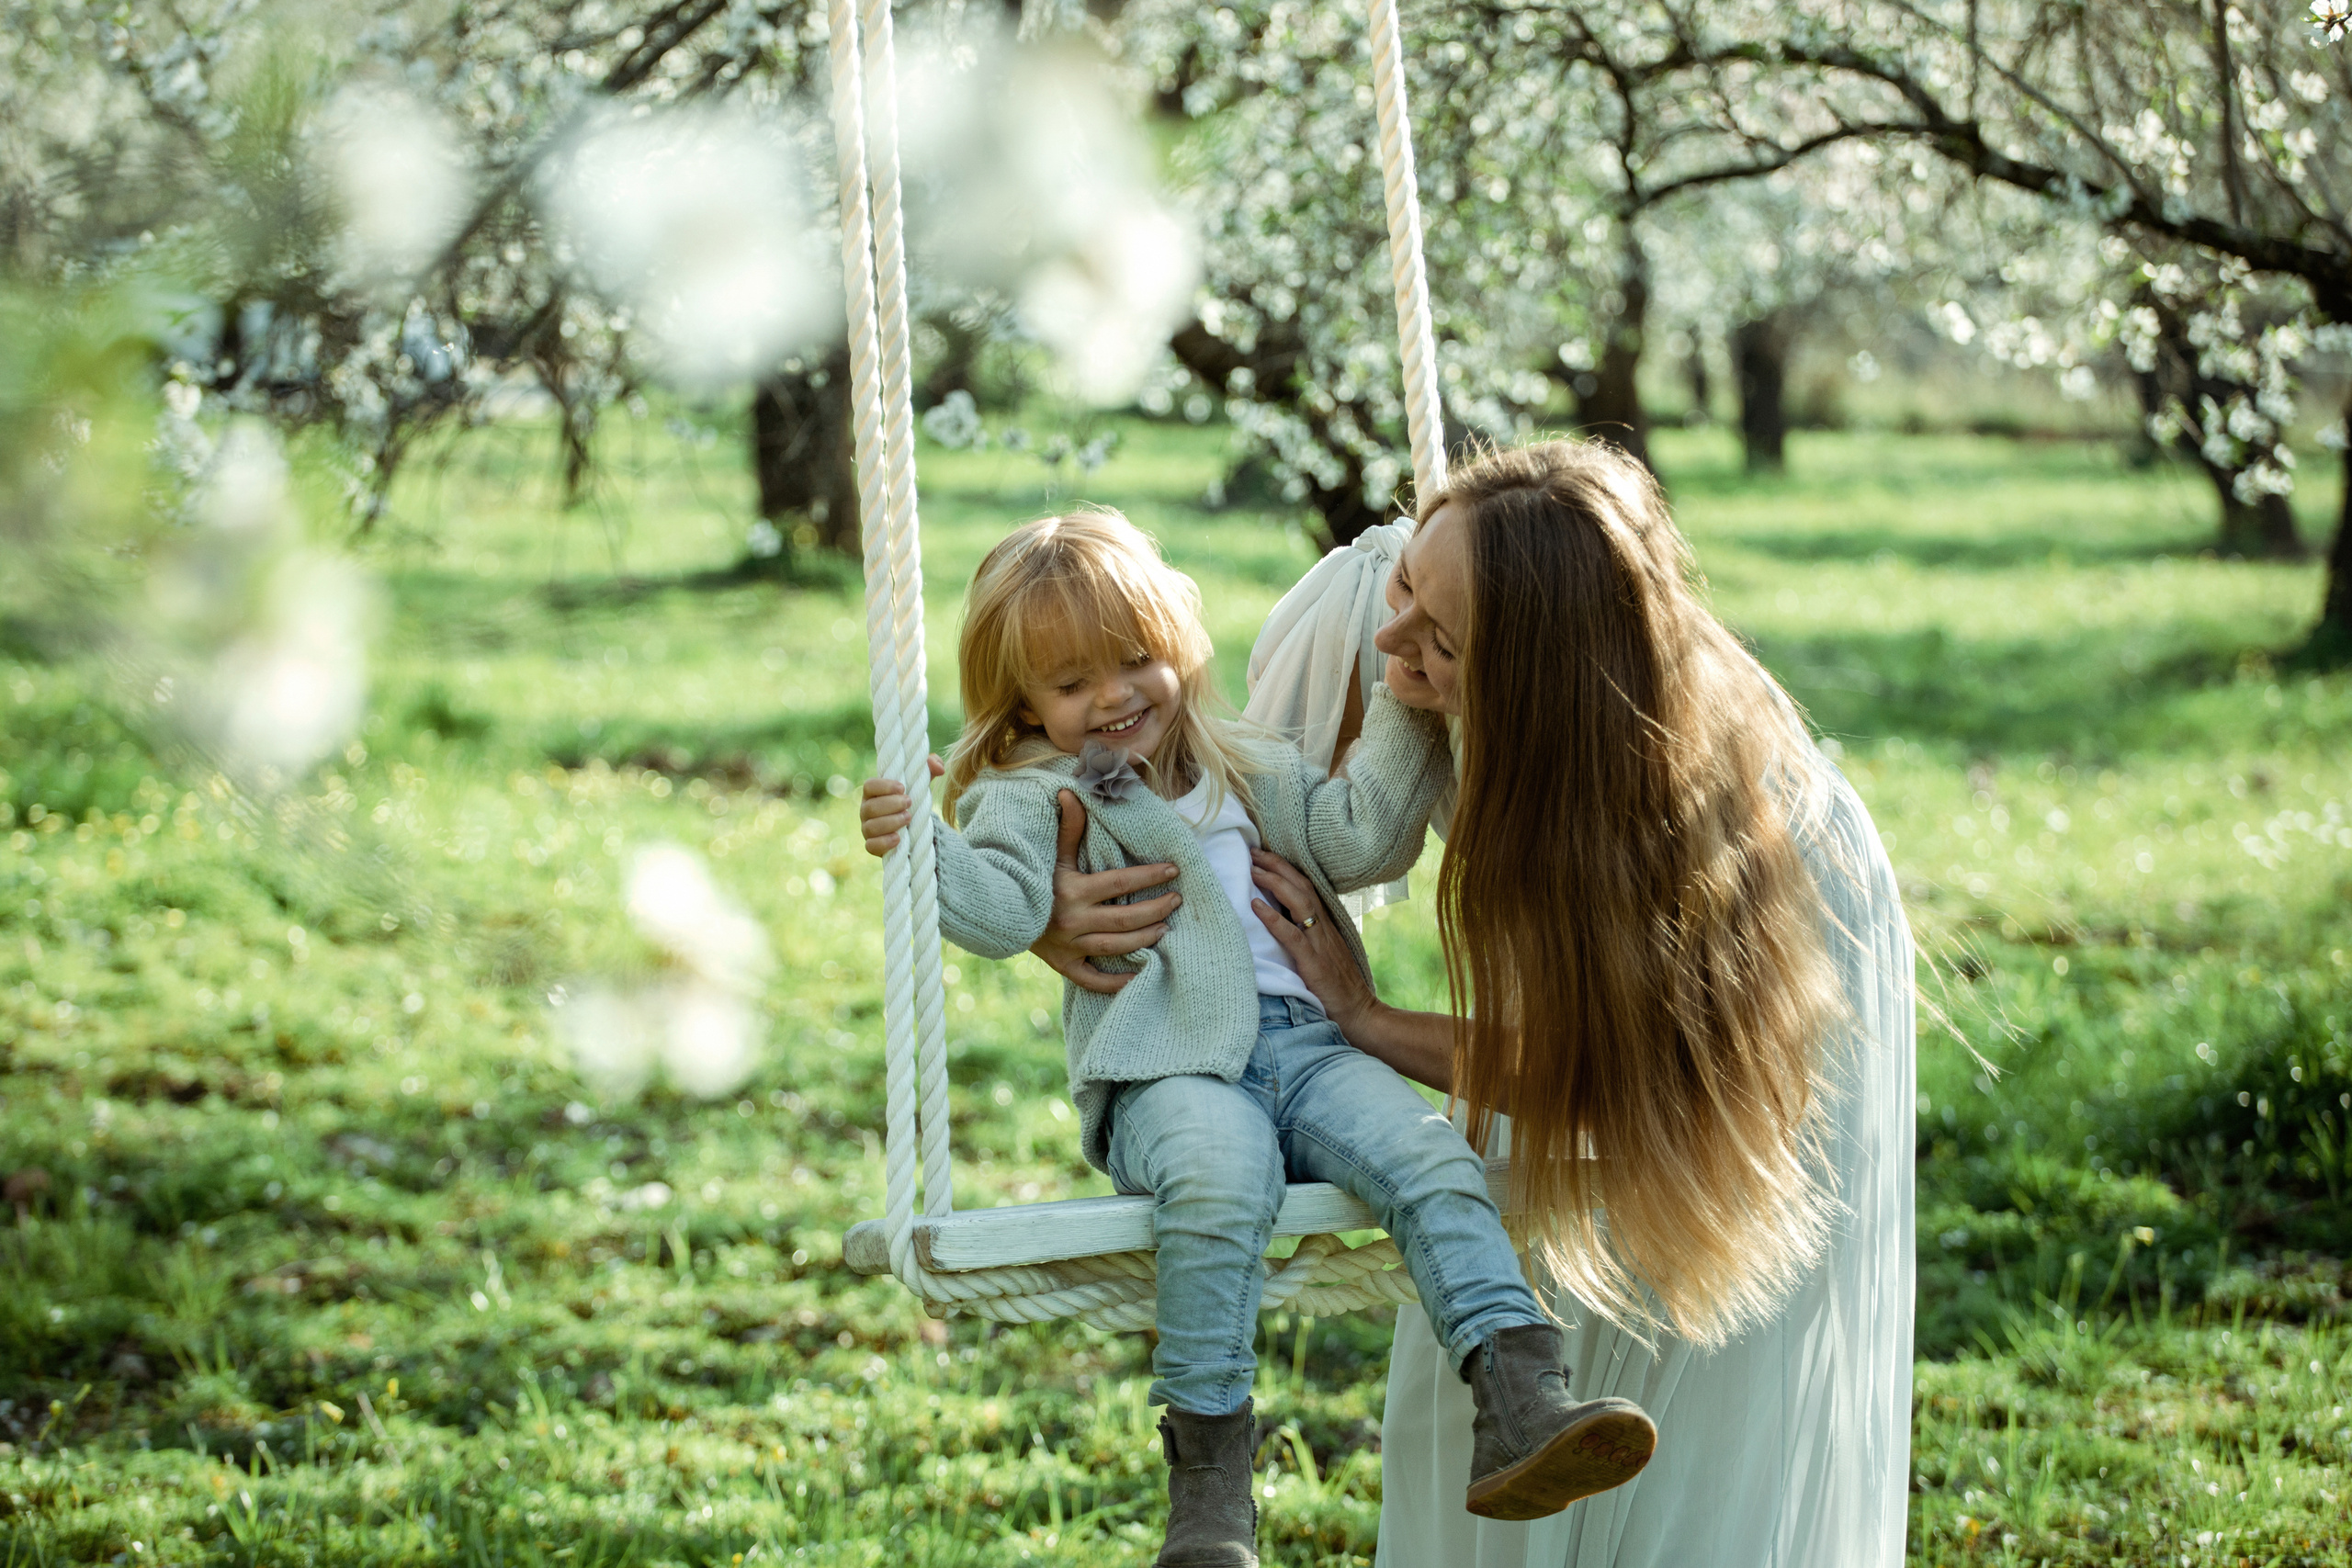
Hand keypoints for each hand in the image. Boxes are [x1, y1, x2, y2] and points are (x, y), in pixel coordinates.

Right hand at [859, 755, 943, 855]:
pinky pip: (871, 846)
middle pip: (870, 807)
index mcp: (874, 793)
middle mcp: (866, 810)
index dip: (884, 786)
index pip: (869, 786)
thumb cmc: (913, 800)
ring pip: (870, 827)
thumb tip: (939, 766)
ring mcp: (867, 829)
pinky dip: (884, 843)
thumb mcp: (922, 783)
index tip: (902, 787)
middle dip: (890, 804)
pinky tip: (899, 839)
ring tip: (908, 818)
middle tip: (909, 802)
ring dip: (890, 822)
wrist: (913, 827)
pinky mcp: (873, 846)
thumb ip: (930, 768)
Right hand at [1031, 788, 1180, 995]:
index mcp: (1073, 891)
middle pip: (1125, 918)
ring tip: (1166, 928)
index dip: (1149, 876)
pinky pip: (1093, 980)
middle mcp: (1073, 921)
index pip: (1120, 882)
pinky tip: (1141, 975)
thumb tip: (1070, 792)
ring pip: (1116, 947)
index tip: (1173, 870)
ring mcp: (1069, 946)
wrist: (999, 912)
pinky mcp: (1064, 965)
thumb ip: (1068, 828)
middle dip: (1156, 909)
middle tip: (1177, 900)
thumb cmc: (1030, 879)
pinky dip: (1116, 982)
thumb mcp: (1050, 854)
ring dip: (1145, 938)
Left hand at [1250, 849, 1377, 1033]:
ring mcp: (1320, 943)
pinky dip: (1273, 918)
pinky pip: (1293, 935)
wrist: (1360, 1013)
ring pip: (1298, 902)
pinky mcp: (1314, 962)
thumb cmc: (1339, 988)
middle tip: (1252, 850)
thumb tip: (1285, 922)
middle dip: (1277, 865)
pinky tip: (1256, 905)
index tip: (1264, 855)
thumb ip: (1310, 937)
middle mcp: (1325, 927)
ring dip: (1273, 882)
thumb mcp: (1326, 955)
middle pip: (1302, 886)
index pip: (1306, 887)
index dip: (1286, 868)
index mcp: (1326, 925)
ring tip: (1252, 868)